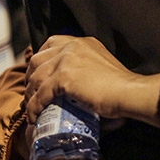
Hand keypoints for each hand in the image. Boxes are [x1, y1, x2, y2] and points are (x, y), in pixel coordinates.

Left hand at [24, 35, 159, 126]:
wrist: (128, 92)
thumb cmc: (122, 86)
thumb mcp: (104, 67)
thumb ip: (89, 69)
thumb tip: (80, 88)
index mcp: (83, 42)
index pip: (52, 43)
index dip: (41, 58)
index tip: (38, 74)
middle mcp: (72, 46)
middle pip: (38, 59)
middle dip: (31, 77)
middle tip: (31, 93)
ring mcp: (67, 60)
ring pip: (36, 77)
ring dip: (30, 94)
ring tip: (31, 108)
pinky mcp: (64, 78)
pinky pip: (40, 94)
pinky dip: (34, 107)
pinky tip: (34, 116)